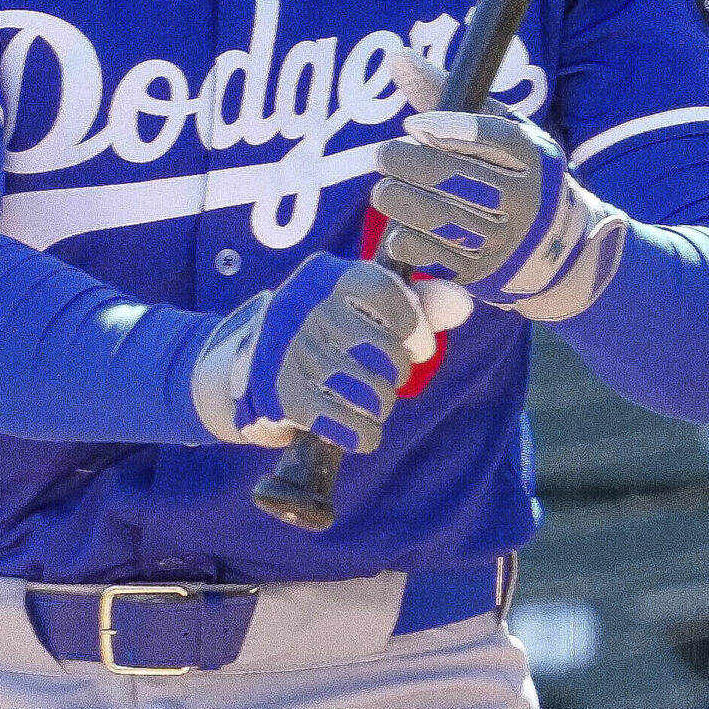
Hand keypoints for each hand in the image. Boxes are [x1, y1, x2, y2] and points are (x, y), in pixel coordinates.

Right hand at [190, 253, 462, 453]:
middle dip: (393, 374)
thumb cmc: (324, 336)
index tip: (418, 347)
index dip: (416, 331)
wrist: (245, 372)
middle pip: (384, 351)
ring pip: (370, 392)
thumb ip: (418, 305)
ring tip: (366, 401)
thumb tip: (463, 302)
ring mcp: (287, 352)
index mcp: (327, 274)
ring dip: (378, 406)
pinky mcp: (280, 397)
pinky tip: (358, 429)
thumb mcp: (363, 308)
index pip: (389, 297)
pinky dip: (361, 434)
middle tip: (378, 376)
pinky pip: (346, 424)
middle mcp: (302, 305)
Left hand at [372, 51, 629, 322]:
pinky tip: (403, 221)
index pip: (493, 135)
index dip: (448, 126)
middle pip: (451, 175)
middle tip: (386, 154)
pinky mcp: (481, 273)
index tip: (414, 124)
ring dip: (395, 197)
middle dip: (404, 161)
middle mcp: (525, 200)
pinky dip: (402, 233)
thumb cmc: (516, 175)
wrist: (559, 252)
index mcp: (534, 157)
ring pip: (432, 215)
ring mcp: (504, 241)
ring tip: (387, 187)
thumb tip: (397, 57)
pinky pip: (425, 251)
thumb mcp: (501, 130)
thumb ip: (450, 95)